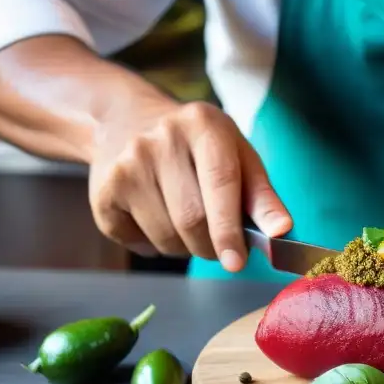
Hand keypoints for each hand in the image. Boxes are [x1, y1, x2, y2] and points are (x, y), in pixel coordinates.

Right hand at [88, 99, 291, 269]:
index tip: (237, 262)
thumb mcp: (236, 155)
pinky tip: (154, 217)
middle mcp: (160, 140)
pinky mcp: (103, 192)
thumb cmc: (197, 146)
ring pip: (165, 236)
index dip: (229, 229)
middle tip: (219, 247)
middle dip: (211, 246)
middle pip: (192, 219)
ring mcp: (126, 165)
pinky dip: (152, 245)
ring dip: (184, 247)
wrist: (126, 120)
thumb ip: (261, 194)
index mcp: (203, 125)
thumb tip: (281, 231)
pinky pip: (136, 241)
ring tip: (186, 224)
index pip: (220, 184)